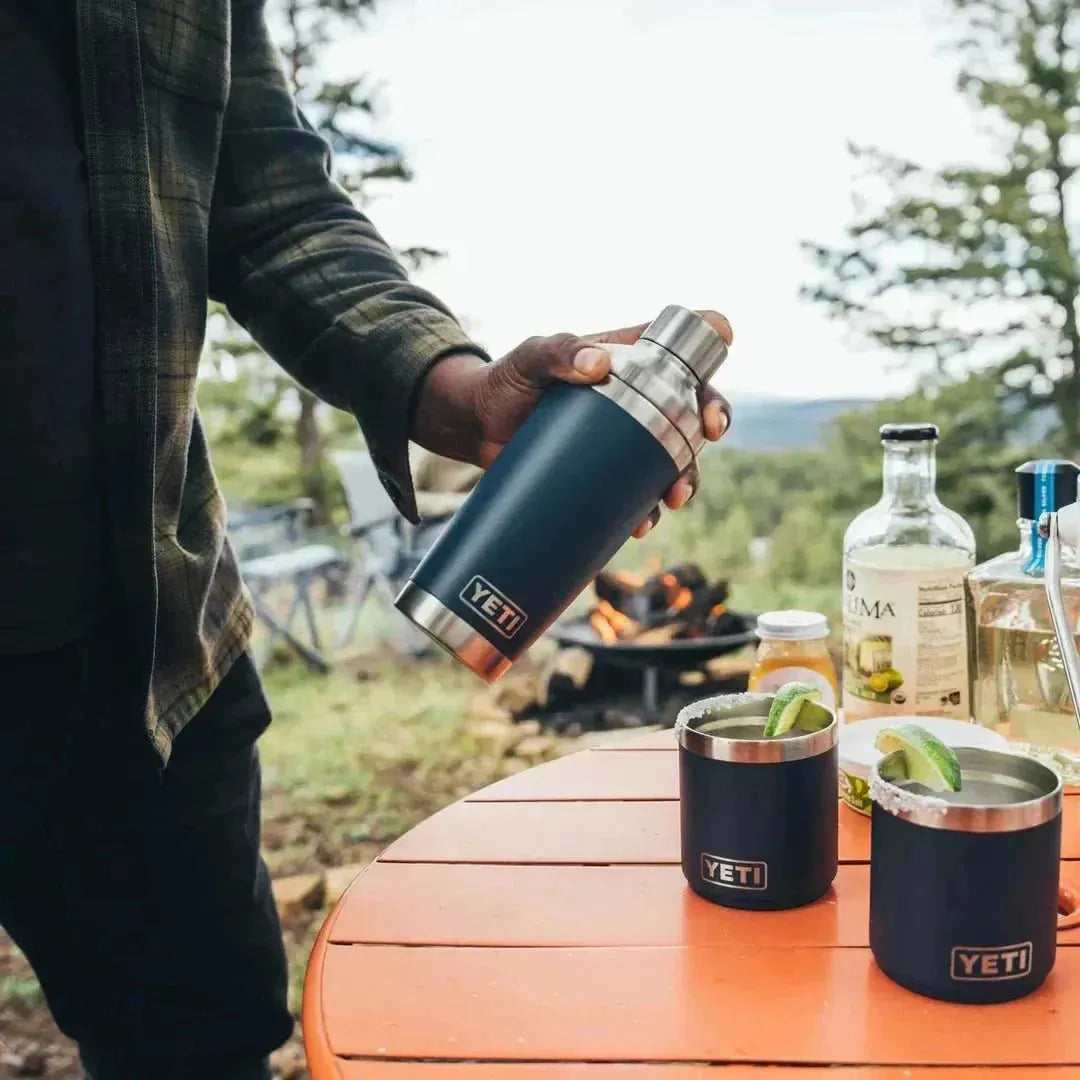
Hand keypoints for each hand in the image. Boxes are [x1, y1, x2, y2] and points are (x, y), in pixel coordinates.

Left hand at [412, 311, 732, 536]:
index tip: (724, 343)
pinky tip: (641, 524)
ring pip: (677, 458)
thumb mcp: (531, 357)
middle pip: (695, 405)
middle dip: (715, 417)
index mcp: (629, 358)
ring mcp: (627, 441)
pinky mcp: (608, 476)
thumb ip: (559, 351)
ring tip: (675, 495)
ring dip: (688, 478)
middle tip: (711, 432)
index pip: (681, 344)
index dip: (711, 337)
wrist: (478, 428)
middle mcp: (639, 399)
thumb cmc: (508, 380)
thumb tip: (597, 365)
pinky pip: (640, 496)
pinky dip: (646, 512)